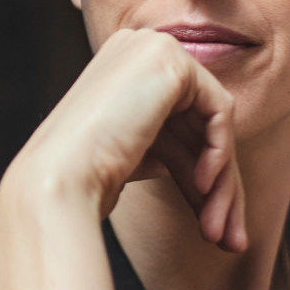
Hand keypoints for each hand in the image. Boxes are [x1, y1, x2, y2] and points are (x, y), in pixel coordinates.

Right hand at [8, 27, 245, 251]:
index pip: (178, 124)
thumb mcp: (138, 155)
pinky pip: (219, 112)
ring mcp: (152, 49)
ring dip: (223, 185)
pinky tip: (203, 187)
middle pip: (198, 126)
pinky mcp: (170, 61)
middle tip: (231, 240)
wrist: (58, 177)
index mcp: (123, 70)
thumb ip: (172, 148)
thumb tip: (213, 172)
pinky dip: (219, 154)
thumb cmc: (84, 179)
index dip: (200, 176)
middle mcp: (137, 50)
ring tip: (223, 234)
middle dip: (220, 187)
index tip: (214, 227)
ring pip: (213, 124)